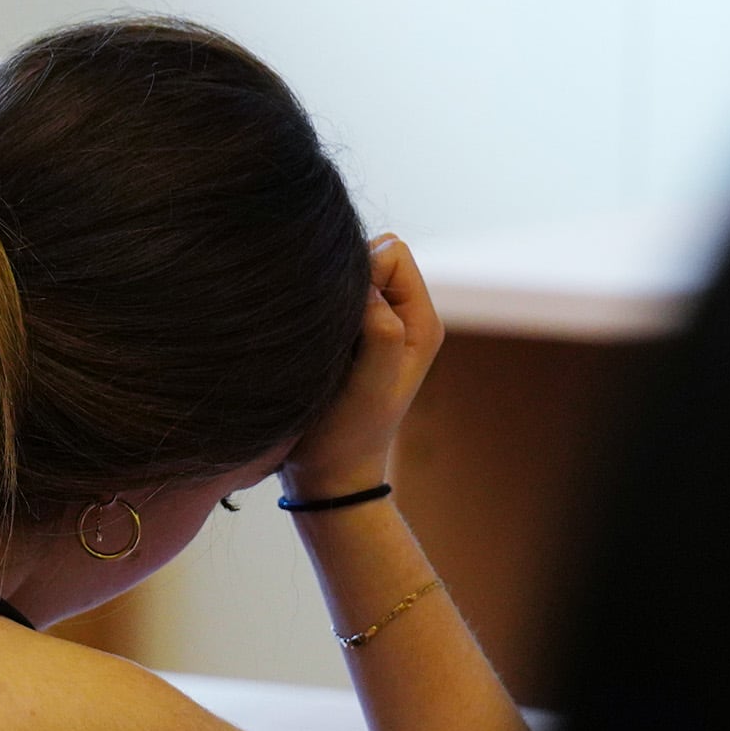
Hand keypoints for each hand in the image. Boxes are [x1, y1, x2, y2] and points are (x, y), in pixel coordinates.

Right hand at [279, 235, 442, 503]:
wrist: (326, 477)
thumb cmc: (346, 437)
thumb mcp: (368, 387)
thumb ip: (380, 334)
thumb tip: (366, 286)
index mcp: (420, 322)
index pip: (391, 253)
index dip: (360, 272)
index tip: (339, 318)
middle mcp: (403, 317)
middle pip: (371, 254)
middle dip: (343, 279)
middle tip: (327, 332)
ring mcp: (375, 325)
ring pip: (347, 273)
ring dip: (326, 297)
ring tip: (318, 341)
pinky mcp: (348, 335)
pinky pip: (330, 296)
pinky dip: (315, 310)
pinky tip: (309, 344)